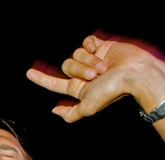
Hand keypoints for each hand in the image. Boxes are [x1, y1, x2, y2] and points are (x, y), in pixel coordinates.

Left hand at [26, 33, 158, 122]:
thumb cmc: (112, 91)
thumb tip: (54, 109)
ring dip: (88, 60)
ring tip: (104, 67)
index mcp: (79, 89)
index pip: (55, 83)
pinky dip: (90, 44)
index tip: (29, 73)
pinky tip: (98, 49)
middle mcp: (84, 74)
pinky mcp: (102, 46)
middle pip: (66, 66)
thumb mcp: (88, 107)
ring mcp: (92, 59)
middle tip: (95, 74)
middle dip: (78, 69)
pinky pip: (86, 41)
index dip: (42, 78)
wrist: (135, 73)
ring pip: (76, 53)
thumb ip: (71, 113)